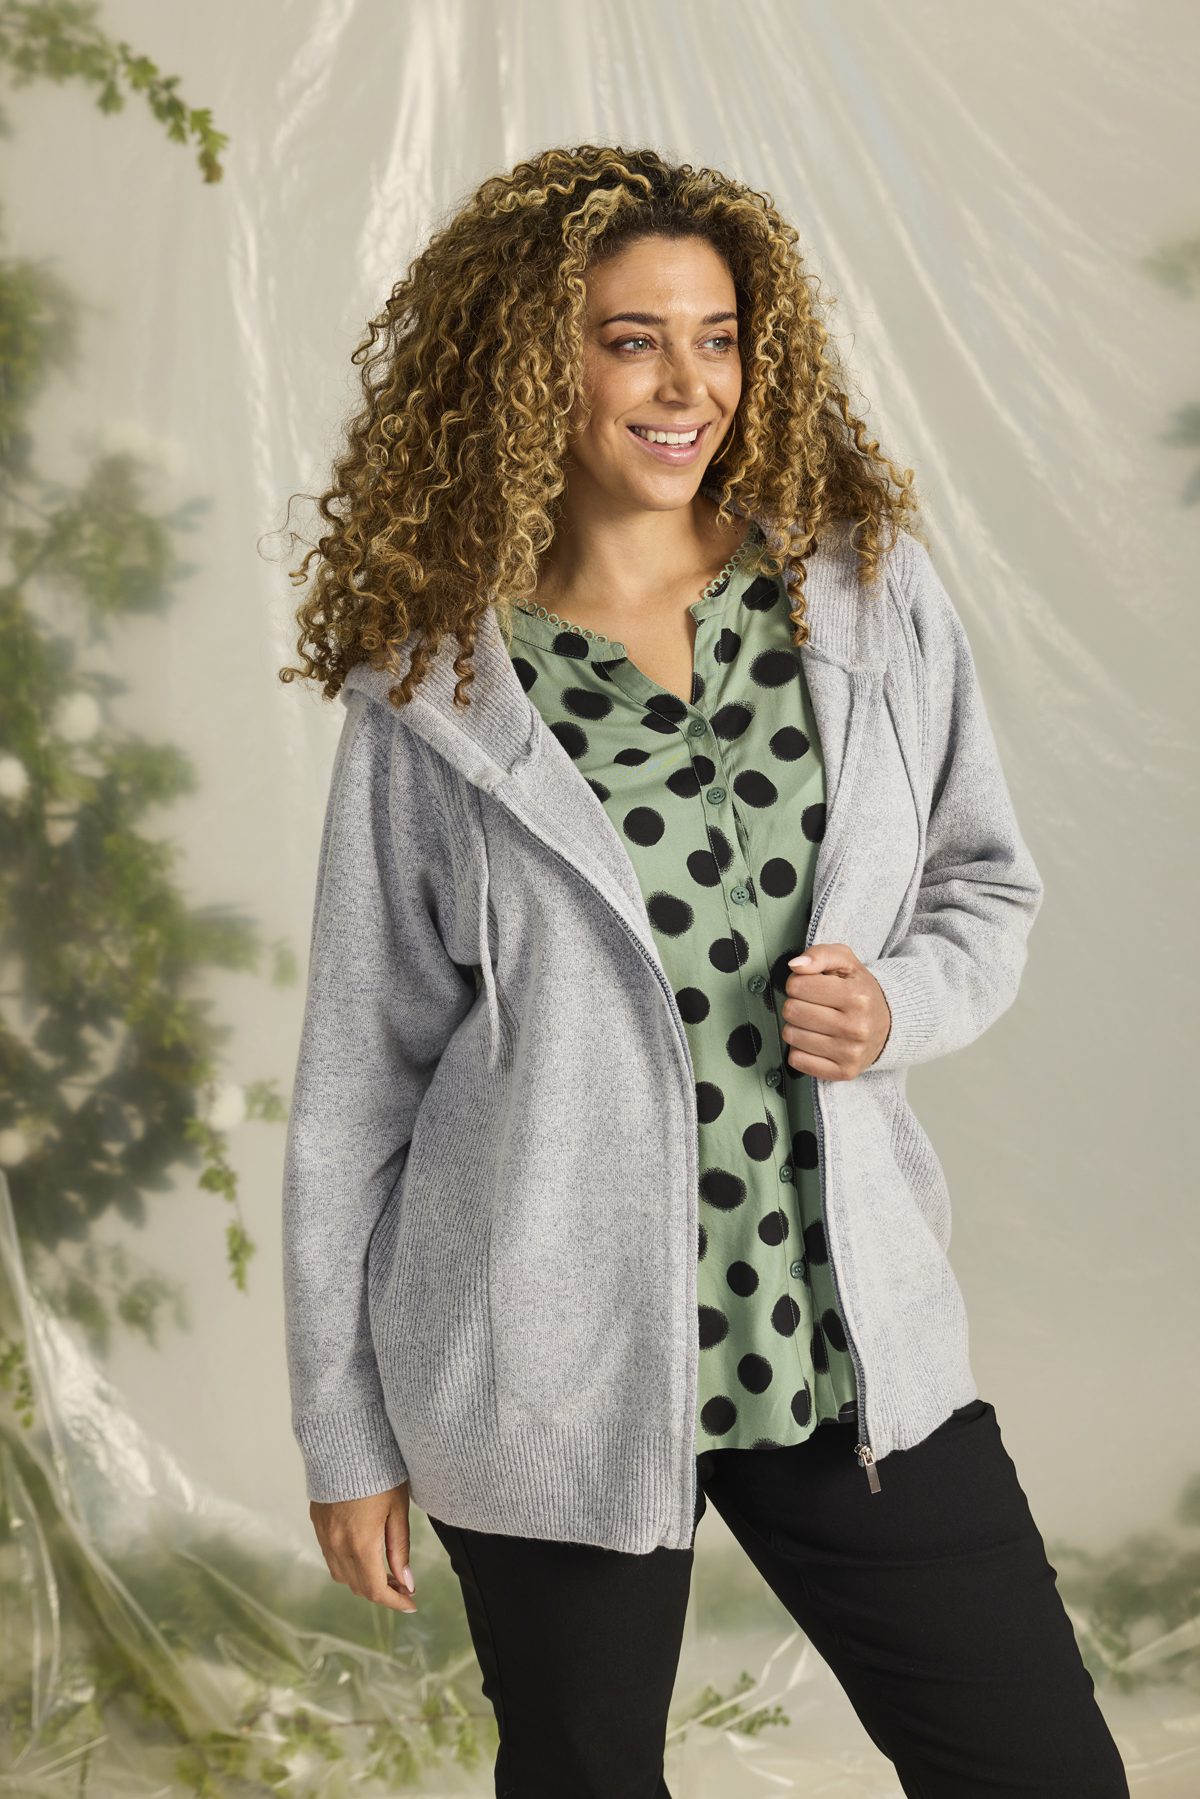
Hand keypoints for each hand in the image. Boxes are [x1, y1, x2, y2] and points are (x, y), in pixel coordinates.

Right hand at [309, 1482, 417, 1612]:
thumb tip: (406, 1582)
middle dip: (382, 1592)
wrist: (345, 1444)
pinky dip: (348, 1566)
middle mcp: (338, 1545)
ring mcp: (324, 1535)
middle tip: (403, 1586)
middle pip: (358, 1587)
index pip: (376, 1590)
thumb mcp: (398, 1509)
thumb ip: (399, 1548)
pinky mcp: (317, 1523)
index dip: (395, 1602)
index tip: (411, 1603)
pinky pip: (331, 1557)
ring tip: (386, 1572)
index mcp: (360, 1544)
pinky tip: (364, 1555)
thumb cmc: (378, 1472)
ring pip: (342, 1576)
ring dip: (363, 1581)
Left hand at [782, 942, 891, 1079]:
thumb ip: (820, 955)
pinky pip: (797, 1060)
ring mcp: (850, 1053)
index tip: (809, 986)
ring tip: (814, 1022)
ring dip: (796, 1027)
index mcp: (857, 996)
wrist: (888, 1025)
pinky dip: (799, 1049)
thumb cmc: (860, 991)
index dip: (797, 982)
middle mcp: (856, 1027)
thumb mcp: (846, 963)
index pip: (797, 985)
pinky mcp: (843, 1072)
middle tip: (811, 1005)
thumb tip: (795, 966)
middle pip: (792, 1011)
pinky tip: (815, 1041)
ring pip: (791, 1036)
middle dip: (795, 1004)